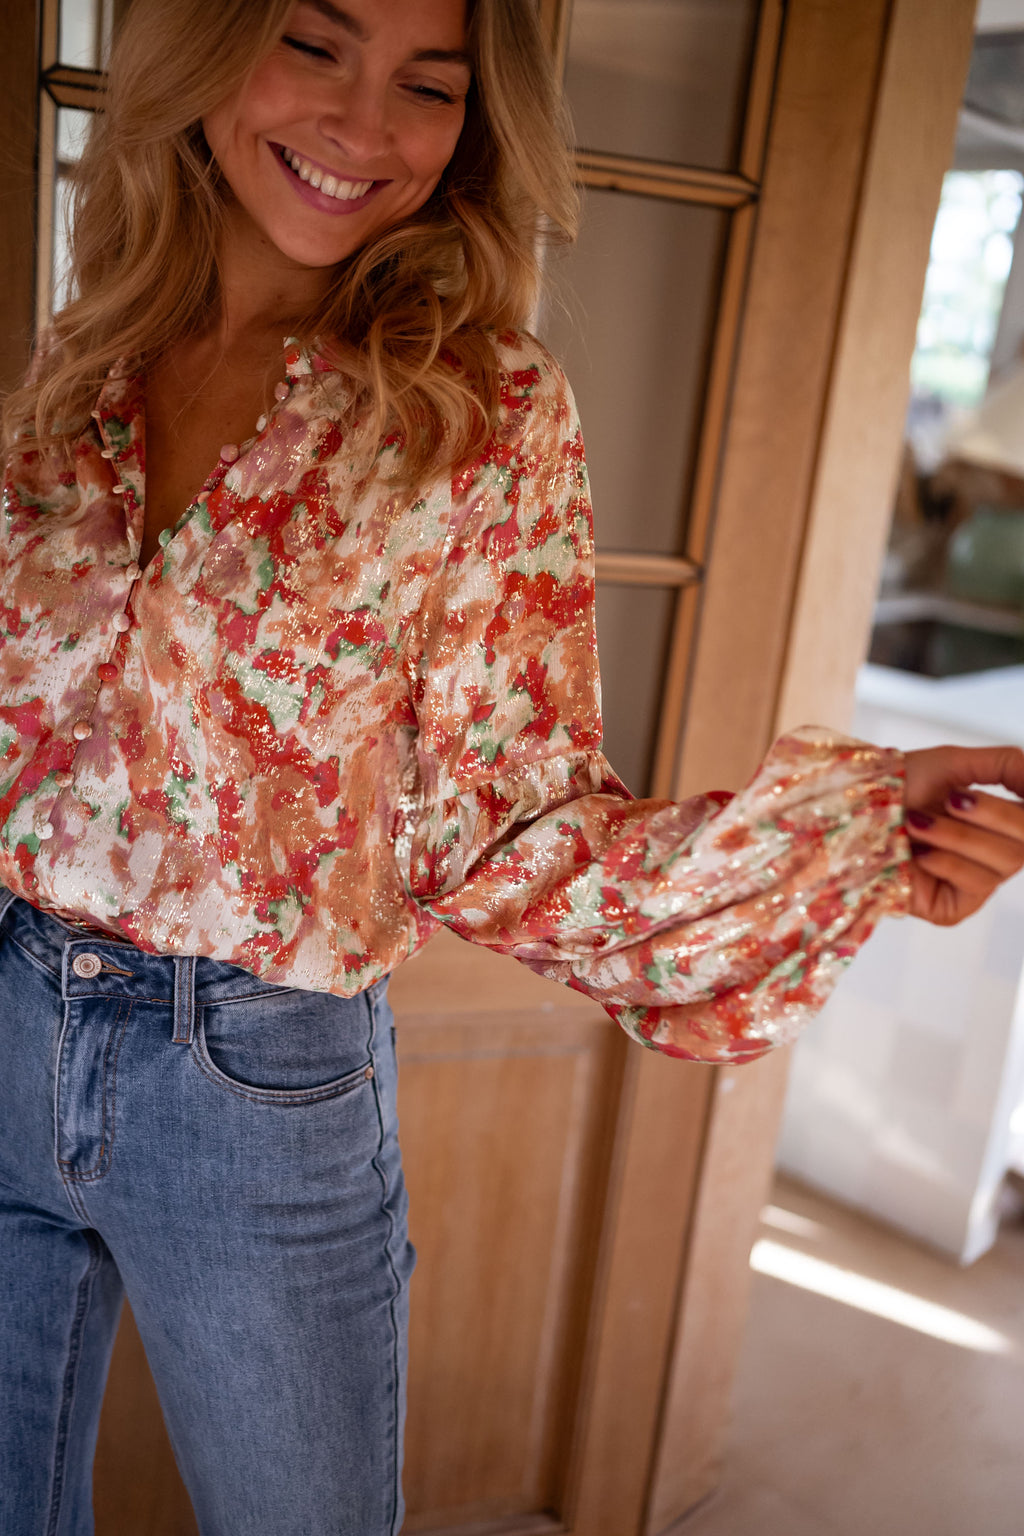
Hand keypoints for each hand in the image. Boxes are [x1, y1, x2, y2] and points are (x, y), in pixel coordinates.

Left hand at [902, 745, 1023, 924]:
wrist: (852, 809)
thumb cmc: (897, 785)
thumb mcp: (957, 763)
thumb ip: (1008, 766)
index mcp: (1000, 823)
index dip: (1022, 813)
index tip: (1020, 791)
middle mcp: (993, 855)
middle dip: (991, 815)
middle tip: (951, 799)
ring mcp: (975, 885)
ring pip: (1002, 864)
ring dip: (957, 836)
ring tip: (917, 821)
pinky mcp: (952, 908)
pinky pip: (973, 885)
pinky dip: (947, 862)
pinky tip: (917, 852)